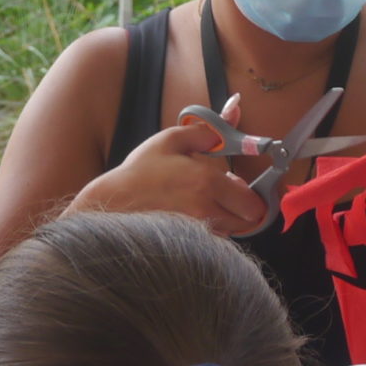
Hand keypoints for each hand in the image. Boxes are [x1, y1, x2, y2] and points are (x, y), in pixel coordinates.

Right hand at [71, 113, 267, 236]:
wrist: (113, 203)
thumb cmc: (140, 171)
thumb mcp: (170, 140)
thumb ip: (205, 132)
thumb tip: (230, 120)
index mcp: (208, 182)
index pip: (253, 202)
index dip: (251, 196)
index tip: (240, 188)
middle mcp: (208, 210)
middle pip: (247, 222)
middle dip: (243, 211)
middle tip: (227, 199)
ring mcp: (197, 232)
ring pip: (230, 233)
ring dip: (227, 221)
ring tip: (206, 207)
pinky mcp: (186, 245)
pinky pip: (212, 241)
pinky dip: (210, 232)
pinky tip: (193, 220)